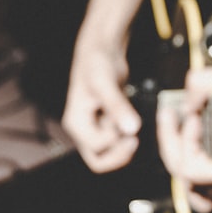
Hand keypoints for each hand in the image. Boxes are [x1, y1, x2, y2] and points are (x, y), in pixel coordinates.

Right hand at [61, 0, 157, 172]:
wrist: (101, 51)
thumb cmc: (97, 63)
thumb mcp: (106, 83)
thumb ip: (117, 106)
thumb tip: (131, 128)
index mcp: (76, 122)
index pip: (96, 150)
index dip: (115, 144)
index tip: (130, 128)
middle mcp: (83, 129)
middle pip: (99, 160)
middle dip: (119, 154)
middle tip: (135, 140)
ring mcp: (94, 128)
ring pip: (108, 153)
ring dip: (123, 146)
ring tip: (132, 126)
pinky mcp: (105, 124)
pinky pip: (116, 142)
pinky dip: (126, 137)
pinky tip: (133, 121)